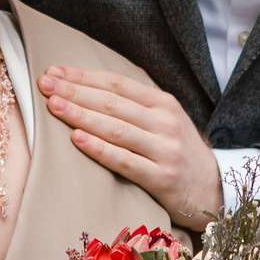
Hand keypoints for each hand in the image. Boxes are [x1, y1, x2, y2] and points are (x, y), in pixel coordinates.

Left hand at [40, 64, 219, 229]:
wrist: (214, 189)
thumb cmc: (178, 151)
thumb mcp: (166, 120)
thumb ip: (136, 105)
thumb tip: (89, 86)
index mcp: (164, 103)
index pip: (117, 84)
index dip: (83, 75)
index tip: (54, 71)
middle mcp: (165, 122)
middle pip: (112, 103)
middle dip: (74, 91)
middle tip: (44, 84)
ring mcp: (164, 150)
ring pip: (115, 128)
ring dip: (81, 115)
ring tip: (54, 106)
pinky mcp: (162, 178)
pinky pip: (124, 161)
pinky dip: (99, 148)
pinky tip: (77, 139)